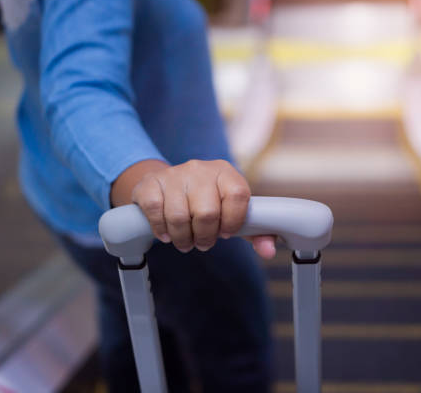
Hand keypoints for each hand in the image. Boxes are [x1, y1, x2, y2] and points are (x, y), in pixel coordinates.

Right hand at [110, 159, 275, 258]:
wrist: (169, 184)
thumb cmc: (207, 201)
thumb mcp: (232, 212)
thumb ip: (254, 232)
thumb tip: (269, 251)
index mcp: (226, 172)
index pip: (238, 195)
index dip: (233, 221)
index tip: (226, 233)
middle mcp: (201, 169)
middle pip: (207, 212)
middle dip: (205, 236)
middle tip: (202, 243)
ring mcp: (174, 174)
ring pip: (179, 216)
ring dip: (183, 238)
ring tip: (185, 241)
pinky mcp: (151, 182)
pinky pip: (155, 211)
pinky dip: (161, 229)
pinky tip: (166, 233)